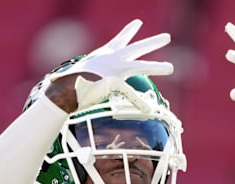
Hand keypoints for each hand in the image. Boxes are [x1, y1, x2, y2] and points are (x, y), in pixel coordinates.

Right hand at [48, 19, 172, 111]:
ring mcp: (114, 69)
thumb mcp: (81, 76)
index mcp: (104, 55)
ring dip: (157, 67)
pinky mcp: (114, 81)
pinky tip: (147, 110)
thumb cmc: (68, 84)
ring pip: (141, 66)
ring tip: (171, 68)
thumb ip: (87, 78)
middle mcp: (112, 58)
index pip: (119, 39)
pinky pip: (130, 94)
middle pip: (137, 48)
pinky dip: (138, 103)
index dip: (129, 31)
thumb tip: (71, 84)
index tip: (138, 23)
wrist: (63, 89)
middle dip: (153, 42)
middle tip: (167, 37)